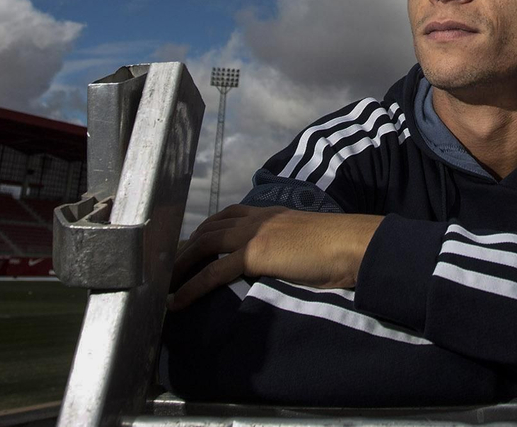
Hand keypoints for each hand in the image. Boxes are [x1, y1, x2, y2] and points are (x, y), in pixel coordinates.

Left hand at [168, 205, 382, 310]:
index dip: (206, 230)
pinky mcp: (254, 253)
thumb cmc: (339, 248)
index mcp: (271, 213)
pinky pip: (213, 271)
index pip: (228, 216)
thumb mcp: (307, 241)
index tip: (192, 245)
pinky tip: (178, 302)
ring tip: (164, 285)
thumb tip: (285, 261)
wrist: (351, 244)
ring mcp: (254, 233)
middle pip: (209, 228)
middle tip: (168, 268)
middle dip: (185, 248)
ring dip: (180, 266)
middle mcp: (258, 218)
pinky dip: (192, 287)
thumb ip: (289, 246)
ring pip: (204, 246)